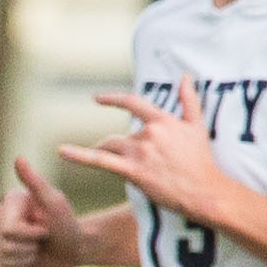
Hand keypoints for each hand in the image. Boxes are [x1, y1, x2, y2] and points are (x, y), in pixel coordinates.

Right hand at [0, 158, 81, 266]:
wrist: (74, 249)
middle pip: (4, 244)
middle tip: (42, 239)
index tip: (45, 228)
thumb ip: (35, 182)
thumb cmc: (67, 224)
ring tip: (36, 249)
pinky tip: (28, 263)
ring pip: (3, 259)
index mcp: (10, 201)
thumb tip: (18, 158)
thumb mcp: (54, 203)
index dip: (30, 234)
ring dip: (25, 259)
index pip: (8, 229)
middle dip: (28, 247)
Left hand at [58, 79, 223, 224]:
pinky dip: (80, 155)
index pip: (132, 102)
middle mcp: (149, 133)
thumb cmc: (202, 160)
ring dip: (104, 152)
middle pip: (121, 135)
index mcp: (162, 121)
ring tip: (109, 162)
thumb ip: (189, 99)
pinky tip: (62, 151)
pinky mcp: (133, 171)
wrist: (204, 190)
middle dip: (121, 147)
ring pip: (109, 146)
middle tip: (133, 163)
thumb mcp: (196, 125)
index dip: (112, 99)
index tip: (97, 98)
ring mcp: (140, 152)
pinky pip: (100, 161)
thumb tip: (185, 76)